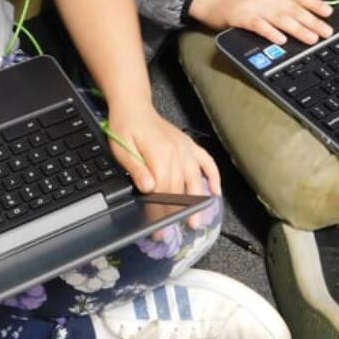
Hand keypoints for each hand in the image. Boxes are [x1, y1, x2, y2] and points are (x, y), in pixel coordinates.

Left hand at [105, 103, 221, 227]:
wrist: (134, 106)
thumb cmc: (125, 127)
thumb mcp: (122, 148)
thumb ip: (136, 168)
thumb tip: (149, 188)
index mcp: (160, 154)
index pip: (163, 189)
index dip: (161, 211)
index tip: (158, 229)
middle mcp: (177, 152)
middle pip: (179, 188)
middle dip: (176, 213)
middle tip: (172, 233)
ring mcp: (186, 148)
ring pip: (195, 179)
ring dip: (198, 201)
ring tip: (198, 222)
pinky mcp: (189, 145)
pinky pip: (206, 162)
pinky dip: (213, 176)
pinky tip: (216, 192)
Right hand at [189, 0, 332, 45]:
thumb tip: (301, 10)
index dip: (314, 3)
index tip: (329, 12)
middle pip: (293, 9)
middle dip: (312, 21)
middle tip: (327, 32)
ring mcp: (253, 5)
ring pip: (280, 18)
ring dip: (298, 29)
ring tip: (311, 39)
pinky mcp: (240, 17)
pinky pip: (258, 25)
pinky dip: (270, 32)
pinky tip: (280, 40)